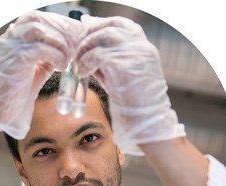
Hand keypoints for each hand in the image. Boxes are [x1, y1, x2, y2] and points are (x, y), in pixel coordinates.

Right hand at [0, 10, 80, 138]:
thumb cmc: (16, 94)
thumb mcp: (35, 71)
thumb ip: (47, 58)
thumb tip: (65, 52)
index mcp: (15, 39)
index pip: (38, 18)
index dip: (60, 23)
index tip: (77, 33)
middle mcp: (9, 39)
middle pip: (39, 19)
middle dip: (62, 30)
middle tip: (78, 44)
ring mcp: (8, 49)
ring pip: (37, 30)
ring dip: (59, 42)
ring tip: (68, 58)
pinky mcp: (11, 62)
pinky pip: (37, 49)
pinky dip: (54, 55)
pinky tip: (61, 66)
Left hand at [76, 15, 184, 154]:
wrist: (147, 122)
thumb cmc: (134, 103)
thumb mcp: (122, 77)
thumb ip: (109, 61)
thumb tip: (87, 51)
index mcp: (144, 48)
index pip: (121, 24)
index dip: (100, 26)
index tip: (86, 35)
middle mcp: (142, 47)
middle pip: (110, 26)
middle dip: (90, 35)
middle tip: (78, 50)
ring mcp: (135, 55)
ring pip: (102, 37)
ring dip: (86, 49)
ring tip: (80, 65)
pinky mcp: (124, 67)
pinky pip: (97, 55)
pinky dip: (85, 62)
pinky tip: (83, 73)